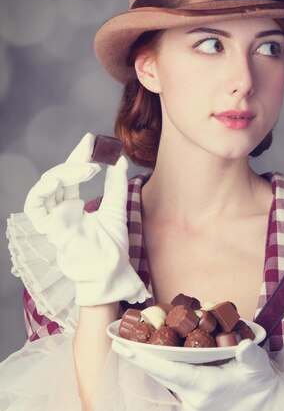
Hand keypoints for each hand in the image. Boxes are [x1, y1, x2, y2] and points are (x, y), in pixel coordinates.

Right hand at [23, 133, 150, 305]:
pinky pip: (35, 206)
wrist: (110, 271)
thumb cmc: (112, 247)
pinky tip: (60, 178)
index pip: (71, 176)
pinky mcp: (49, 228)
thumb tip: (120, 161)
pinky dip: (42, 189)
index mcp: (74, 207)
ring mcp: (53, 219)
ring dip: (63, 172)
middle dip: (74, 158)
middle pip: (58, 176)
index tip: (92, 140)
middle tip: (92, 148)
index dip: (79, 156)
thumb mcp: (117, 209)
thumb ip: (116, 186)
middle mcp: (60, 211)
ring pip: (46, 186)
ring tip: (87, 168)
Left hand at [112, 338, 283, 410]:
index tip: (123, 348)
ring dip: (149, 362)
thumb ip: (250, 356)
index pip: (169, 371)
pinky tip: (155, 354)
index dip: (145, 359)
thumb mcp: (259, 367)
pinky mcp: (192, 405)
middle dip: (138, 358)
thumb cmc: (260, 385)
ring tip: (130, 343)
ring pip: (165, 379)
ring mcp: (191, 405)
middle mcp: (194, 400)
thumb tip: (243, 346)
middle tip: (116, 340)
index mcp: (207, 388)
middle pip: (160, 375)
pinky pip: (173, 383)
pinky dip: (163, 368)